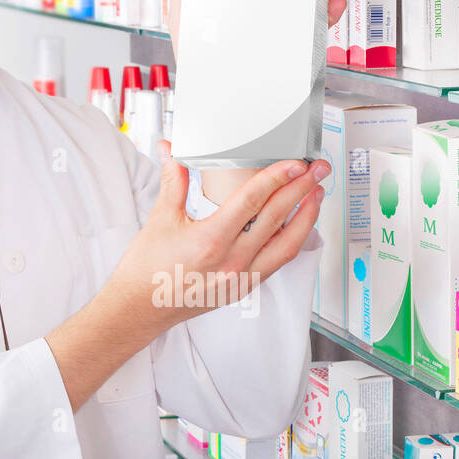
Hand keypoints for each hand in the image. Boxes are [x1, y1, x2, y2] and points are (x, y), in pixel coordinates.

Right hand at [109, 141, 327, 327]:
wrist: (141, 307)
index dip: (275, 178)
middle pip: (276, 218)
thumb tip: (173, 151)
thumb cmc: (147, 268)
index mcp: (211, 240)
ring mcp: (242, 277)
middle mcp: (232, 261)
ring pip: (287, 244)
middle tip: (317, 169)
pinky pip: (278, 261)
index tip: (293, 163)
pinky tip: (299, 225)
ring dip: (306, 216)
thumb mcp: (160, 218)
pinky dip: (294, 240)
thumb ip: (174, 181)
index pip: (252, 201)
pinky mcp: (244, 286)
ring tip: (317, 193)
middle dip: (301, 190)